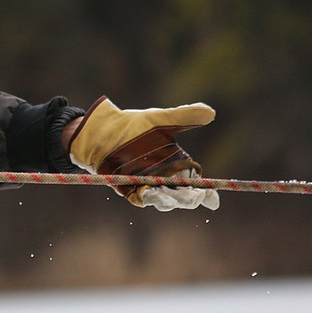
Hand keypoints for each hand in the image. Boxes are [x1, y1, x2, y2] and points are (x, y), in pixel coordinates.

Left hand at [68, 96, 219, 211]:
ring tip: (171, 197)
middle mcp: (163, 177)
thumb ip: (184, 116)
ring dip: (168, 200)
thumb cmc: (132, 124)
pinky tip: (149, 194)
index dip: (206, 192)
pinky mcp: (127, 187)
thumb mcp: (159, 119)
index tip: (211, 195)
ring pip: (162, 200)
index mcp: (177, 164)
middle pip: (182, 195)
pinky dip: (145, 198)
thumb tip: (210, 112)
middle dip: (189, 198)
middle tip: (193, 195)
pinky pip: (138, 197)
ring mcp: (146, 183)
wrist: (101, 129)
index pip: (196, 183)